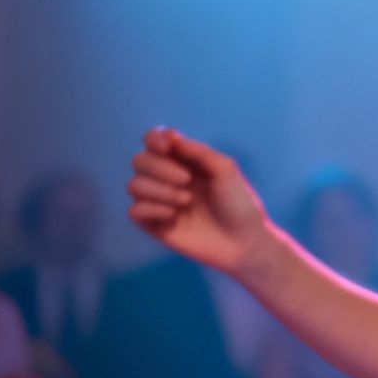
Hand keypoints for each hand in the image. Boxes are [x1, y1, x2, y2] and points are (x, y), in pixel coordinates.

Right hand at [128, 128, 271, 274]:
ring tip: (186, 200)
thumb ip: (198, 151)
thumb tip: (169, 136)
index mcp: (183, 161)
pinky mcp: (154, 224)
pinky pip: (135, 210)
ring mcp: (159, 201)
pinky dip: (153, 209)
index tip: (168, 148)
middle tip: (187, 181)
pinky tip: (174, 216)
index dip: (154, 140)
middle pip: (139, 160)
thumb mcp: (224, 170)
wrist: (243, 241)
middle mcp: (166, 178)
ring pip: (134, 185)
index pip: (153, 140)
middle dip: (160, 168)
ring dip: (159, 190)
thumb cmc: (238, 204)